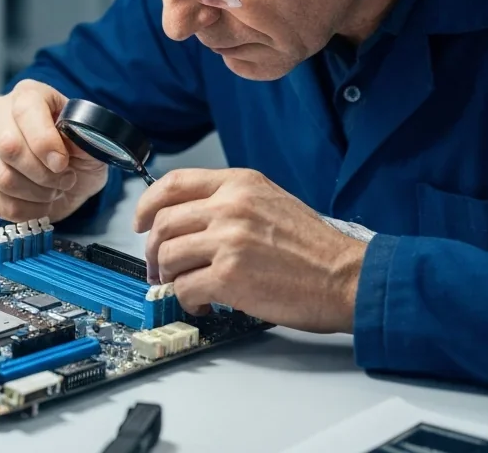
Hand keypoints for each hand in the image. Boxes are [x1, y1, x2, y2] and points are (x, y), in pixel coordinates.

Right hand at [0, 80, 110, 222]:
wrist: (69, 174)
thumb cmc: (78, 151)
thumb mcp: (92, 141)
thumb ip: (83, 139)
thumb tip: (69, 146)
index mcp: (29, 94)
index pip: (26, 110)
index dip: (44, 141)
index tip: (61, 163)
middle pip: (8, 146)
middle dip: (42, 173)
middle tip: (64, 180)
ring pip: (2, 177)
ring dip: (35, 194)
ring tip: (52, 190)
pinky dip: (23, 209)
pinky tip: (38, 205)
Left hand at [134, 168, 366, 332]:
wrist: (347, 277)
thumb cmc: (315, 248)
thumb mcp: (272, 202)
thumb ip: (230, 202)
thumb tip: (188, 220)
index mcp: (240, 184)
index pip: (174, 183)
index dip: (147, 204)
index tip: (140, 222)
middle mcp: (230, 206)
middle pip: (163, 223)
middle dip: (154, 251)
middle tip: (160, 268)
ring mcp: (228, 240)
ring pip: (168, 256)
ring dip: (170, 278)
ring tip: (187, 288)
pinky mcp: (229, 276)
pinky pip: (185, 288)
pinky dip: (188, 301)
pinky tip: (205, 304)